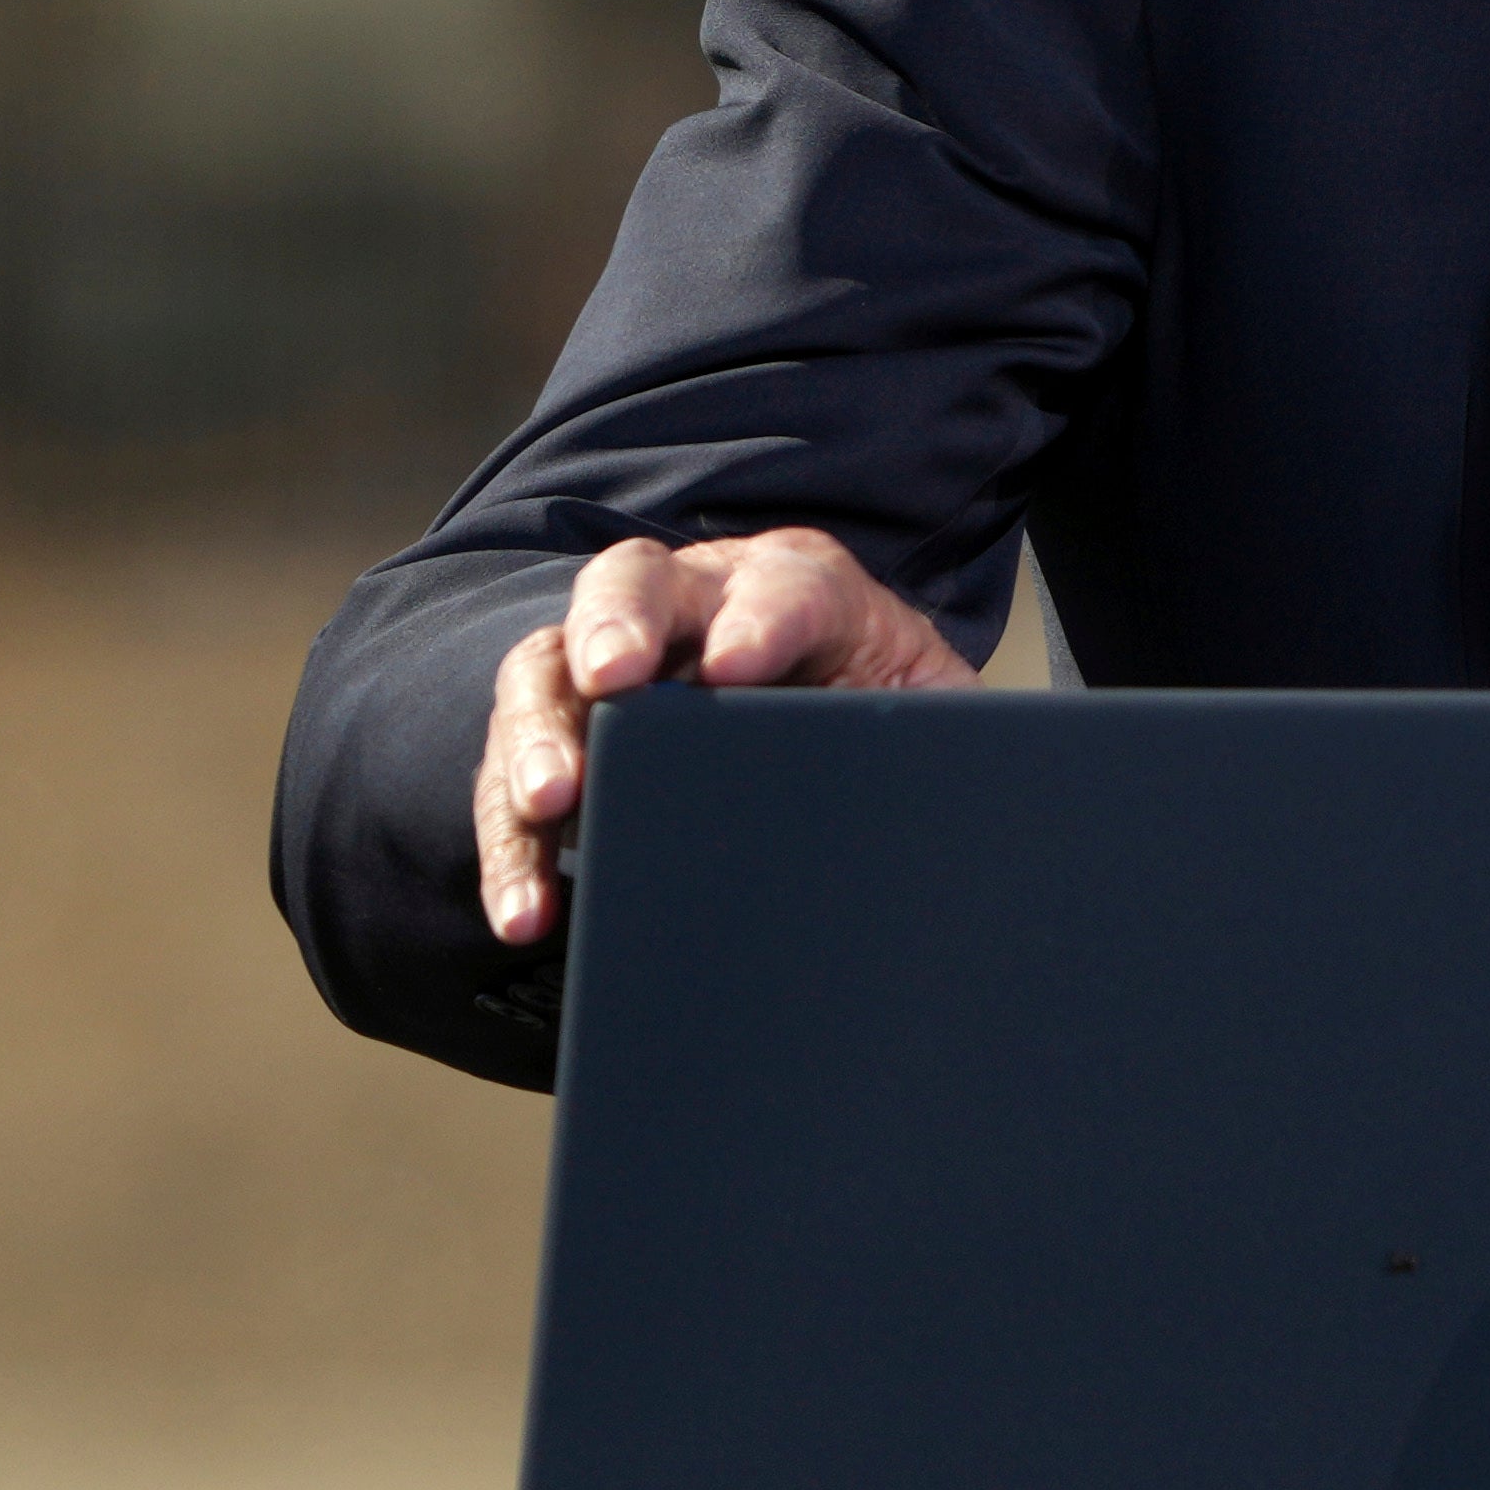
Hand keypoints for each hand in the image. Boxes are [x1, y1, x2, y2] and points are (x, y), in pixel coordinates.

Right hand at [475, 528, 969, 946]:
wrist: (835, 755)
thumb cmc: (883, 724)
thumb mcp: (928, 720)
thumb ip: (938, 732)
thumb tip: (977, 788)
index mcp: (799, 587)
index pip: (786, 583)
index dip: (764, 616)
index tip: (738, 665)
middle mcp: (692, 605)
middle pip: (634, 587)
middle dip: (617, 630)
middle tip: (612, 682)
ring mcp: (616, 669)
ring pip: (549, 675)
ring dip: (541, 738)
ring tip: (548, 803)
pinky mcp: (566, 745)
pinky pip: (514, 782)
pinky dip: (513, 846)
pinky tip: (526, 907)